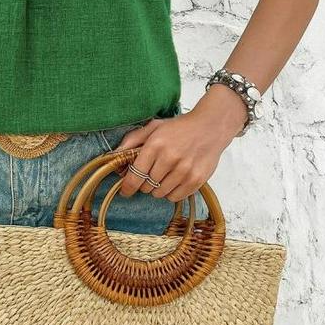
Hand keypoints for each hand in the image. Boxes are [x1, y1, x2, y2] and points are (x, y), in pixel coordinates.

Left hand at [113, 108, 235, 202]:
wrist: (211, 127)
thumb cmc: (180, 127)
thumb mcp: (153, 127)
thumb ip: (132, 140)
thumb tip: (114, 155)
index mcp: (155, 145)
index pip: (135, 176)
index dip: (127, 187)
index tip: (125, 190)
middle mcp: (169, 158)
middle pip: (146, 186)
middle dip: (144, 183)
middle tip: (150, 174)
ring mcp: (184, 171)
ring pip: (160, 193)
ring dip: (157, 189)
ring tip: (164, 176)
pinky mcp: (197, 180)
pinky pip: (175, 197)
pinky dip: (171, 193)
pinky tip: (174, 181)